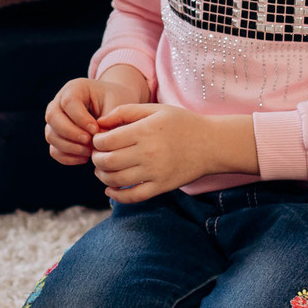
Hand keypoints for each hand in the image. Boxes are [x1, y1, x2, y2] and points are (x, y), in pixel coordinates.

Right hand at [45, 65, 152, 164]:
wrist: (113, 105)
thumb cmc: (115, 102)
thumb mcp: (116, 104)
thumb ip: (109, 120)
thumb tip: (99, 139)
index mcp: (75, 88)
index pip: (69, 102)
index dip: (80, 118)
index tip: (96, 129)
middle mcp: (59, 101)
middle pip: (52, 117)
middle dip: (71, 133)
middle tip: (90, 142)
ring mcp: (55, 119)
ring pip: (51, 135)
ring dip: (70, 147)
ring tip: (91, 151)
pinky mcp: (57, 135)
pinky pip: (54, 150)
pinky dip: (67, 157)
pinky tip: (85, 158)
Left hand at [89, 104, 256, 204]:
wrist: (212, 144)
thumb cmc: (183, 123)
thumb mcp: (155, 109)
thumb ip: (126, 112)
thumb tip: (99, 122)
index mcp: (146, 130)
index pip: (107, 141)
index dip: (96, 141)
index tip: (98, 141)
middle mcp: (148, 152)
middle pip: (108, 161)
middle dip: (96, 159)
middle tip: (97, 155)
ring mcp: (155, 172)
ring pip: (116, 180)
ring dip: (102, 176)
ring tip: (103, 169)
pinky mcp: (161, 187)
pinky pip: (132, 197)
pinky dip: (116, 196)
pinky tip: (110, 190)